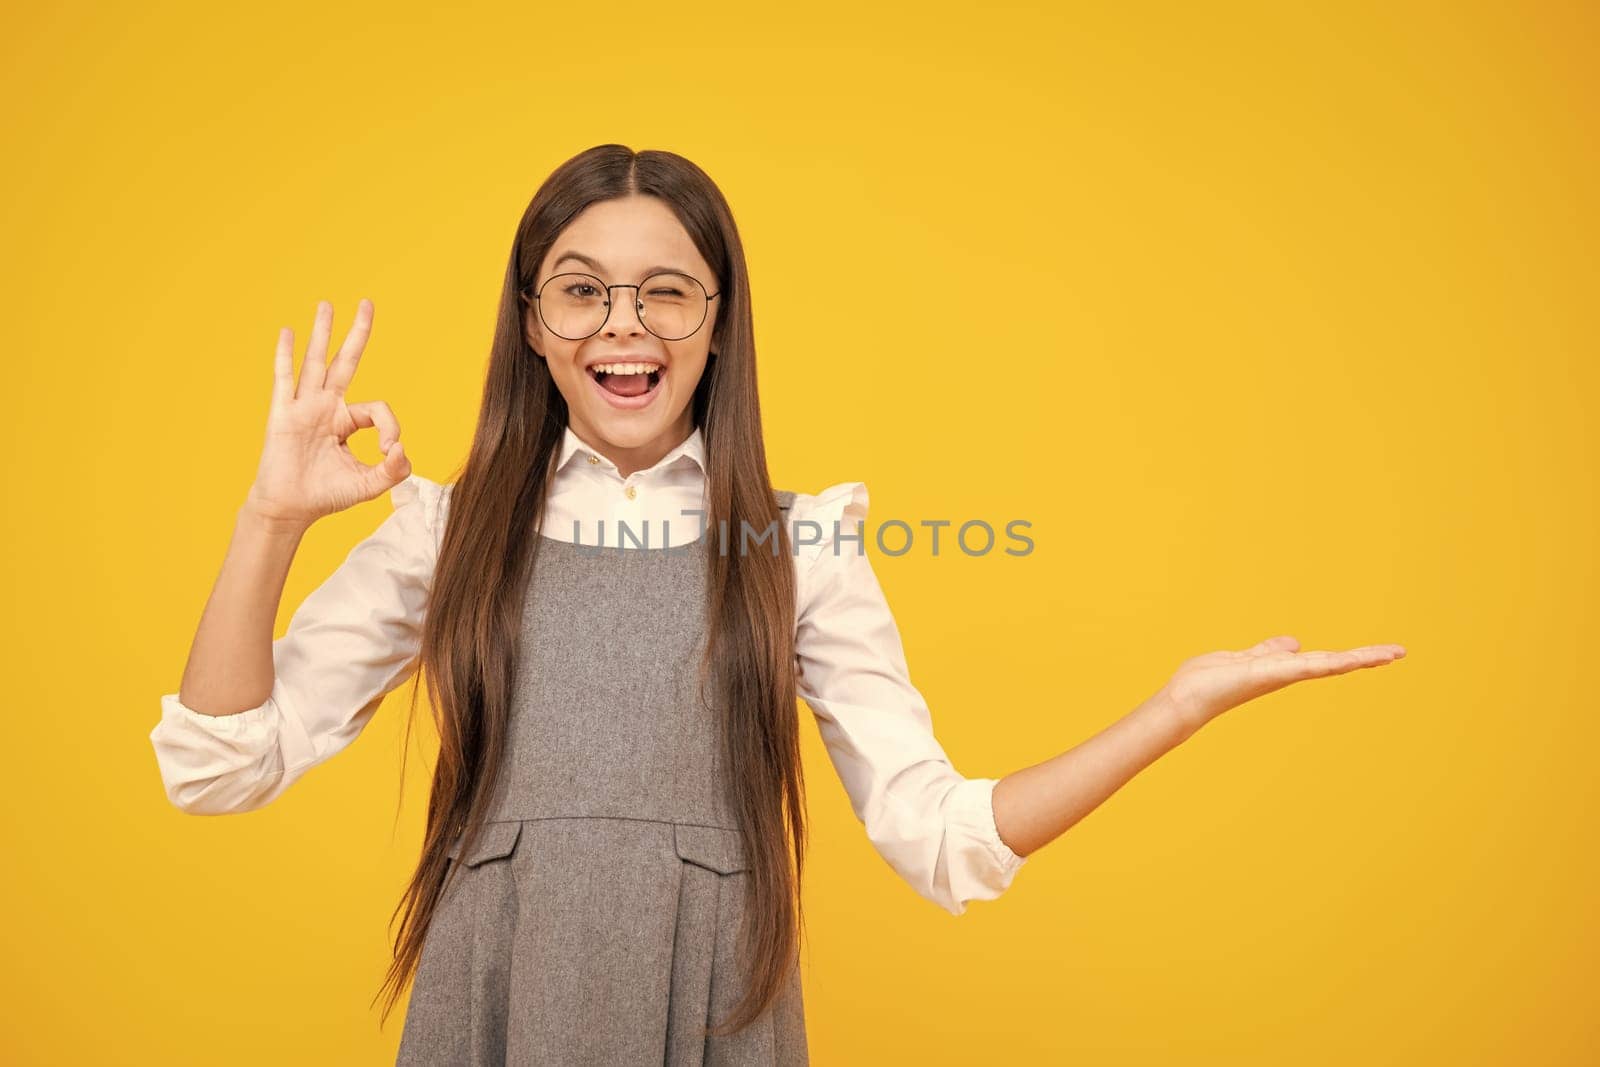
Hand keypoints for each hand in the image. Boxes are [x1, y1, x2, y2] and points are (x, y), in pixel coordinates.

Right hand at [242, 299, 410, 529]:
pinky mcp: (283, 414)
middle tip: (368, 303)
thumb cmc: (326, 495)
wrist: (291, 509)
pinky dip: (286, 356)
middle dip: (357, 333)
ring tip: (327, 304)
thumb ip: (392, 471)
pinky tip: (288, 333)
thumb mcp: (369, 485)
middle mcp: (326, 407)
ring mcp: (304, 407)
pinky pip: (285, 379)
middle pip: (345, 362)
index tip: (391, 451)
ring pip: (316, 363)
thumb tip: (402, 450)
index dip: (391, 427)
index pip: (378, 410)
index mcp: (347, 421)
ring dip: (322, 333)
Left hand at [1157, 635, 1406, 733]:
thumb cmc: (1206, 683)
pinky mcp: (1271, 674)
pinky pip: (1307, 666)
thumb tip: (1292, 642)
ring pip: (1328, 664)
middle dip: (1364, 658)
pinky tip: (1353, 659)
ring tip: (1392, 653)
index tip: (1378, 652)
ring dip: (1360, 658)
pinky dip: (1332, 662)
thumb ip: (1266, 652)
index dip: (1348, 656)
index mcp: (1279, 669)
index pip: (1321, 660)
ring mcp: (1280, 676)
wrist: (1185, 700)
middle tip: (1398, 652)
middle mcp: (1285, 675)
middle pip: (1331, 663)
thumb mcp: (1242, 658)